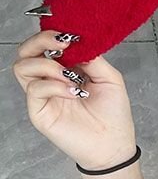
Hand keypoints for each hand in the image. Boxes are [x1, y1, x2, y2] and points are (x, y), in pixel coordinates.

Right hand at [12, 29, 136, 170]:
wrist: (113, 144)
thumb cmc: (113, 113)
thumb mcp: (109, 78)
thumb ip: (92, 58)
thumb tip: (78, 43)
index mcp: (67, 68)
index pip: (47, 45)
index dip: (53, 34)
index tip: (70, 35)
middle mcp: (51, 79)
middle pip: (27, 52)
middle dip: (41, 41)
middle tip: (62, 44)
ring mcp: (43, 95)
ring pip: (23, 67)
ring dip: (48, 64)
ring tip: (71, 76)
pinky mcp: (39, 111)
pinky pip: (35, 88)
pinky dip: (54, 85)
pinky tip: (73, 92)